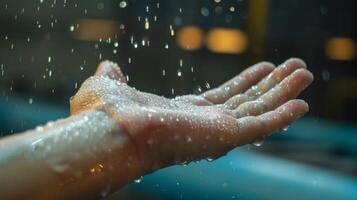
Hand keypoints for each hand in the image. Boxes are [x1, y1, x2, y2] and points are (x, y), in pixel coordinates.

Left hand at [70, 58, 312, 171]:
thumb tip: (110, 67)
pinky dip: (282, 116)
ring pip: (258, 111)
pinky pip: (260, 126)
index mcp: (181, 113)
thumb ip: (114, 76)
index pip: (222, 97)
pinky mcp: (224, 136)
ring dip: (283, 93)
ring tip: (305, 74)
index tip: (263, 68)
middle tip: (295, 68)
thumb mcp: (108, 85)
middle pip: (246, 102)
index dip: (245, 83)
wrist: (106, 131)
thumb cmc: (102, 114)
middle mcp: (202, 124)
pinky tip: (301, 104)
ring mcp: (215, 132)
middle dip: (272, 85)